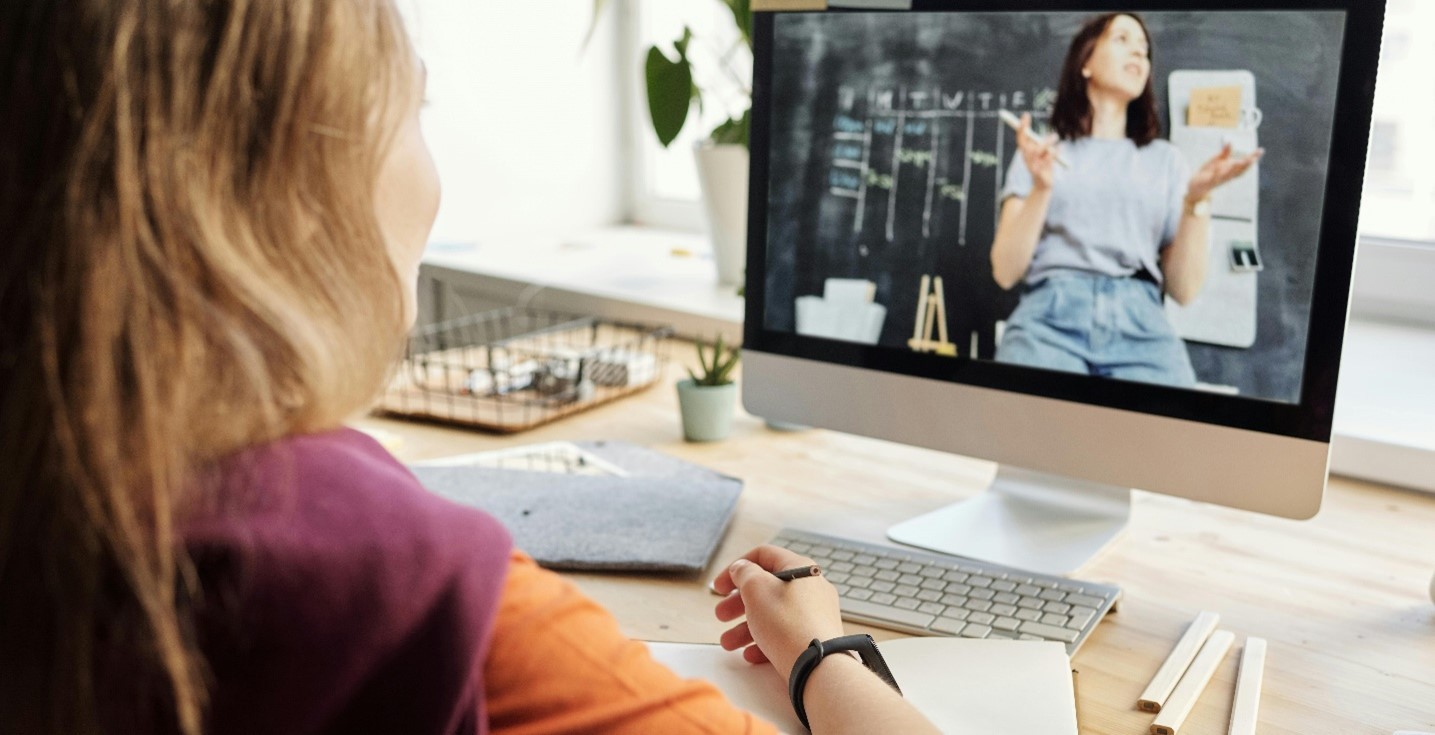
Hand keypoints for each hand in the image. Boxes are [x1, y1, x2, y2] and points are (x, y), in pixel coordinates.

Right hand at [712, 545, 845, 677]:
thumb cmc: (789, 624)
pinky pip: (785, 635)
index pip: (763, 556)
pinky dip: (765, 642)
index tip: (720, 587)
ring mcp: (815, 614)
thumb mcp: (756, 589)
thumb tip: (742, 568)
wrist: (817, 666)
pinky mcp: (815, 638)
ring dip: (745, 628)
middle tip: (721, 615)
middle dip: (738, 603)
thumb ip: (744, 573)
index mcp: (799, 569)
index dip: (736, 568)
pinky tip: (751, 655)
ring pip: (773, 615)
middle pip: (766, 588)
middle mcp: (811, 588)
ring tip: (729, 643)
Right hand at [1016, 112, 1057, 190]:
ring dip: (1047, 142)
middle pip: (1026, 144)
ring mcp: (1033, 166)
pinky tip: (1060, 147)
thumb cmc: (1042, 165)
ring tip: (1055, 136)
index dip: (1022, 127)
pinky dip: (1055, 152)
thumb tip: (1035, 127)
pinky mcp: (1041, 173)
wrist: (1043, 185)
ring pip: (1038, 151)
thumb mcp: (1039, 153)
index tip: (1026, 114)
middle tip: (1036, 121)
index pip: (1020, 139)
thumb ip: (1036, 142)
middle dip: (1031, 132)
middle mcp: (1027, 159)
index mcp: (1025, 153)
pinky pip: (1048, 159)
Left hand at [1187, 142, 1263, 202]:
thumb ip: (1225, 152)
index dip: (1253, 157)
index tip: (1261, 151)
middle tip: (1254, 158)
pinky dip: (1216, 173)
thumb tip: (1230, 142)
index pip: (1244, 163)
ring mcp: (1219, 179)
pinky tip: (1218, 167)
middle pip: (1239, 170)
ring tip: (1240, 161)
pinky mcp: (1209, 182)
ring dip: (1234, 169)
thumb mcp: (1217, 160)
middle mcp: (1227, 175)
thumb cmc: (1209, 172)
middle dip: (1247, 164)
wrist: (1196, 185)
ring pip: (1229, 175)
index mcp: (1230, 169)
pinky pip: (1213, 178)